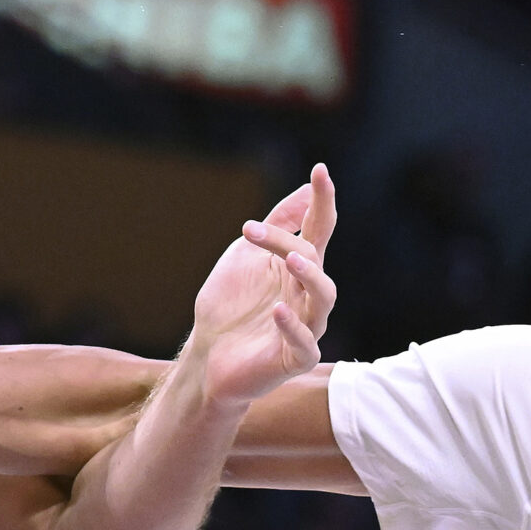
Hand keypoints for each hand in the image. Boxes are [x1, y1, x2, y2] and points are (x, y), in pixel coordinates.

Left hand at [187, 163, 338, 406]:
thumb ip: (278, 225)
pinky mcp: (295, 359)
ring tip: (293, 259)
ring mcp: (307, 326)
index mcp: (299, 266)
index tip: (320, 170)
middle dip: (286, 241)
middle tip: (252, 231)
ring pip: (323, 298)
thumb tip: (306, 190)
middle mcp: (308, 293)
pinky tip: (278, 310)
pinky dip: (293, 326)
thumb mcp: (247, 256)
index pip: (319, 228)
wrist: (207, 356)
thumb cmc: (230, 305)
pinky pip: (305, 343)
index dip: (322, 200)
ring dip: (310, 276)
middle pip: (312, 258)